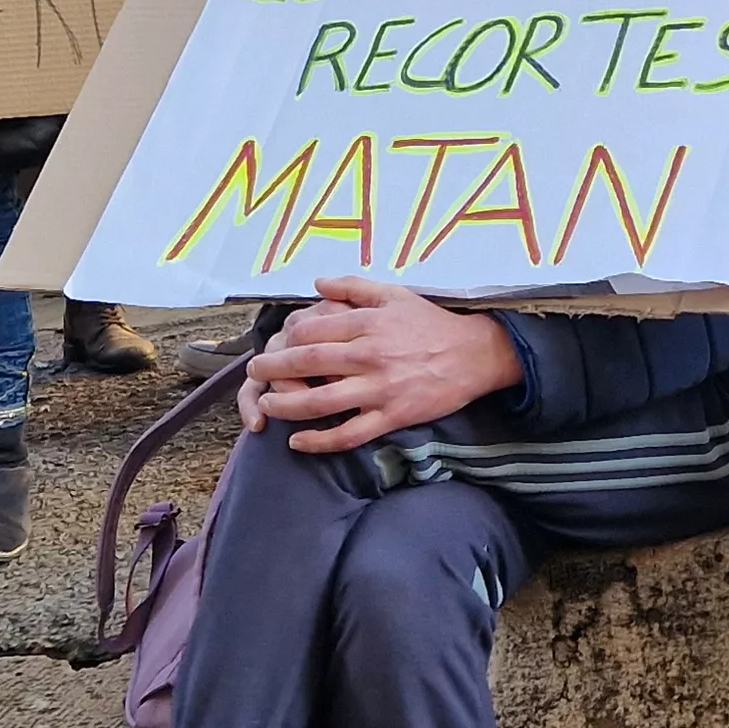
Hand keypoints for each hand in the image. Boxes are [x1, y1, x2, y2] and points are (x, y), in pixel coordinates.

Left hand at [244, 277, 527, 453]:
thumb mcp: (394, 294)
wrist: (474, 354)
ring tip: (267, 406)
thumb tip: (317, 284)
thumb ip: (354, 287)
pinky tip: (298, 442)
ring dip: (287, 405)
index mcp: (368, 324)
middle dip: (274, 368)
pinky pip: (349, 433)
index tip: (274, 343)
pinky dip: (320, 441)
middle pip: (309, 362)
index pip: (313, 329)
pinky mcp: (392, 417)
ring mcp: (379, 389)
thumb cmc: (431, 323)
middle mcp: (369, 356)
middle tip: (254, 372)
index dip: (287, 337)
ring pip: (322, 401)